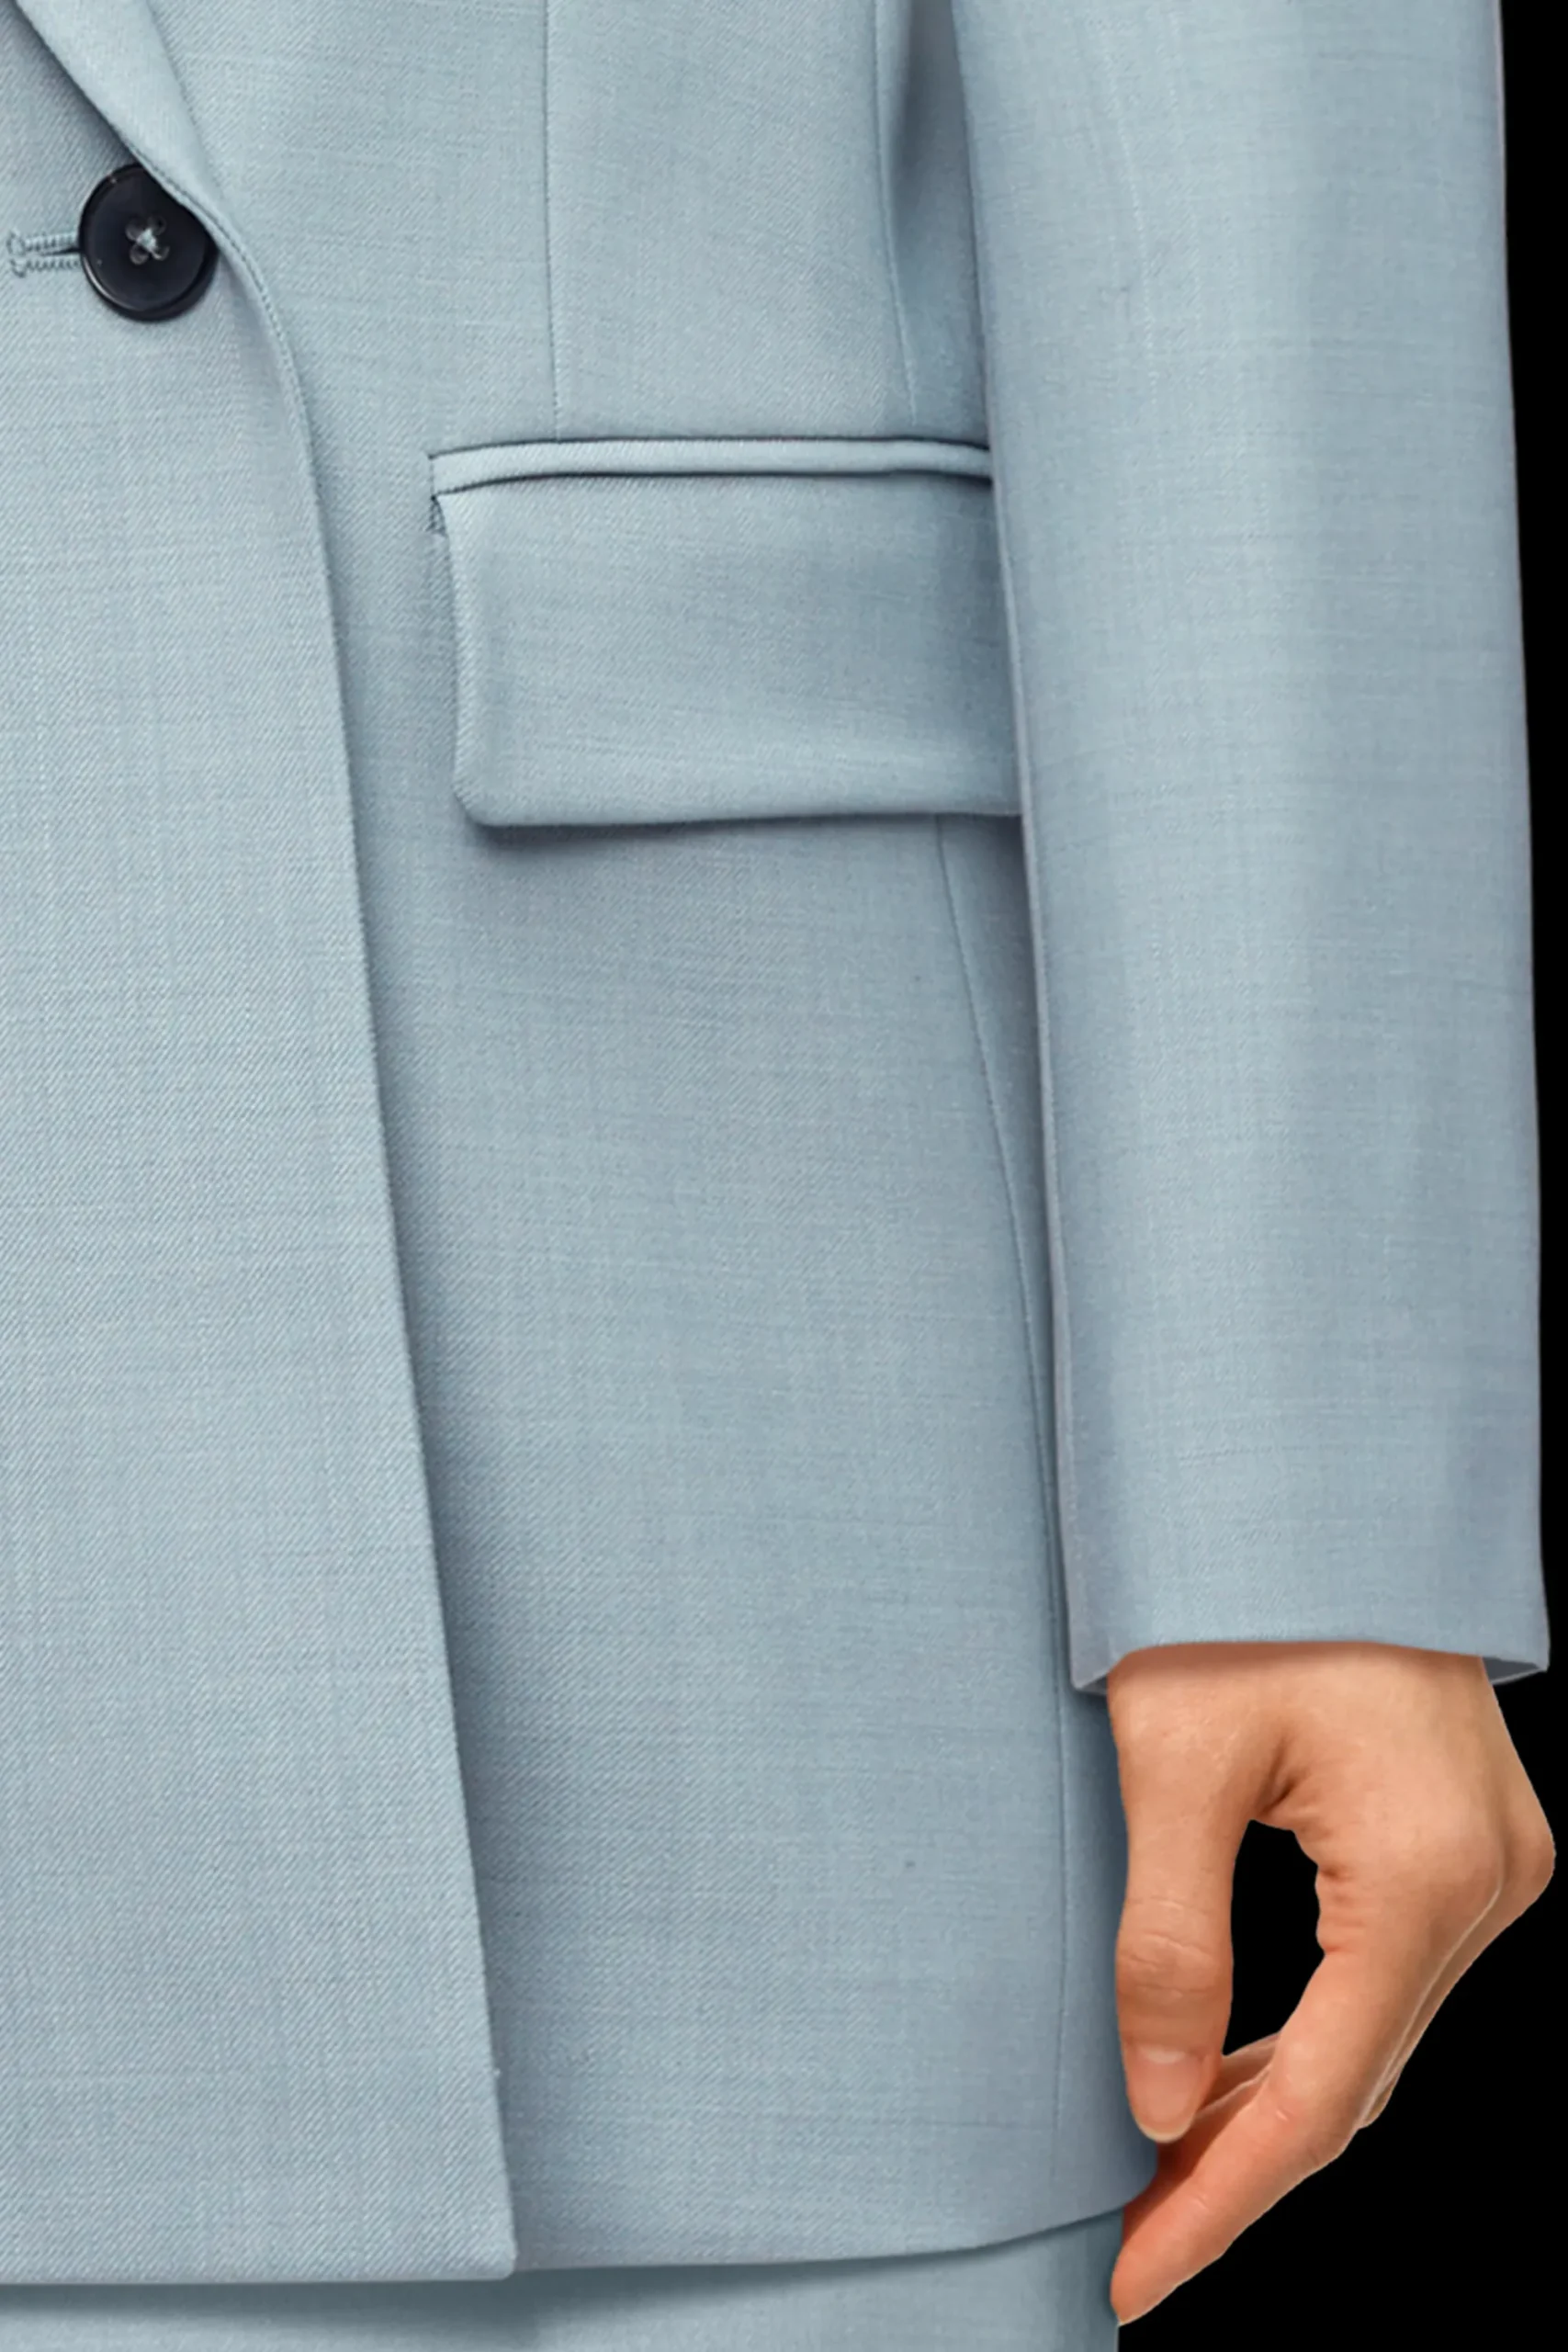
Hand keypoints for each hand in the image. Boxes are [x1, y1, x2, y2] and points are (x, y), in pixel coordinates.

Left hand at [1103, 1641, 1553, 2325]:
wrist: (1310, 1474)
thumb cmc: (1230, 1586)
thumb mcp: (1170, 1758)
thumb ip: (1169, 1943)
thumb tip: (1161, 2111)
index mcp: (1424, 1871)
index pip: (1319, 2098)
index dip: (1219, 2203)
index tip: (1129, 2280)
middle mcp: (1488, 1881)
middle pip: (1360, 2083)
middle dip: (1236, 2171)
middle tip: (1125, 2242)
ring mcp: (1493, 1861)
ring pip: (1377, 2039)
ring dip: (1271, 2107)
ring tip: (1155, 2175)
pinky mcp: (1469, 1838)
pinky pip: (1386, 1977)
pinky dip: (1308, 2035)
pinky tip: (1228, 2069)